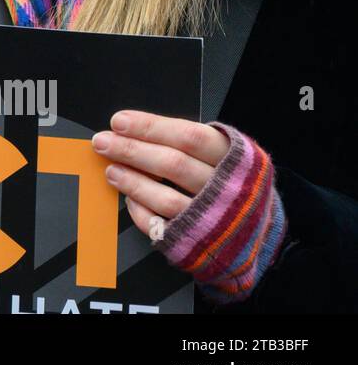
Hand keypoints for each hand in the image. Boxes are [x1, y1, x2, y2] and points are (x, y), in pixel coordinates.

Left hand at [91, 111, 230, 240]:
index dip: (151, 127)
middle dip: (132, 150)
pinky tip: (129, 199)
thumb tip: (135, 129)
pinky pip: (163, 228)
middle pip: (173, 165)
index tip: (119, 121)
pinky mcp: (199, 243)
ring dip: (133, 182)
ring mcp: (214, 219)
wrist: (262, 232)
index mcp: (237, 160)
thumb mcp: (227, 155)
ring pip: (167, 199)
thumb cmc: (234, 183)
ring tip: (111, 170)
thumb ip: (189, 142)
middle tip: (102, 141)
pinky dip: (142, 212)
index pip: (189, 136)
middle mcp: (227, 189)